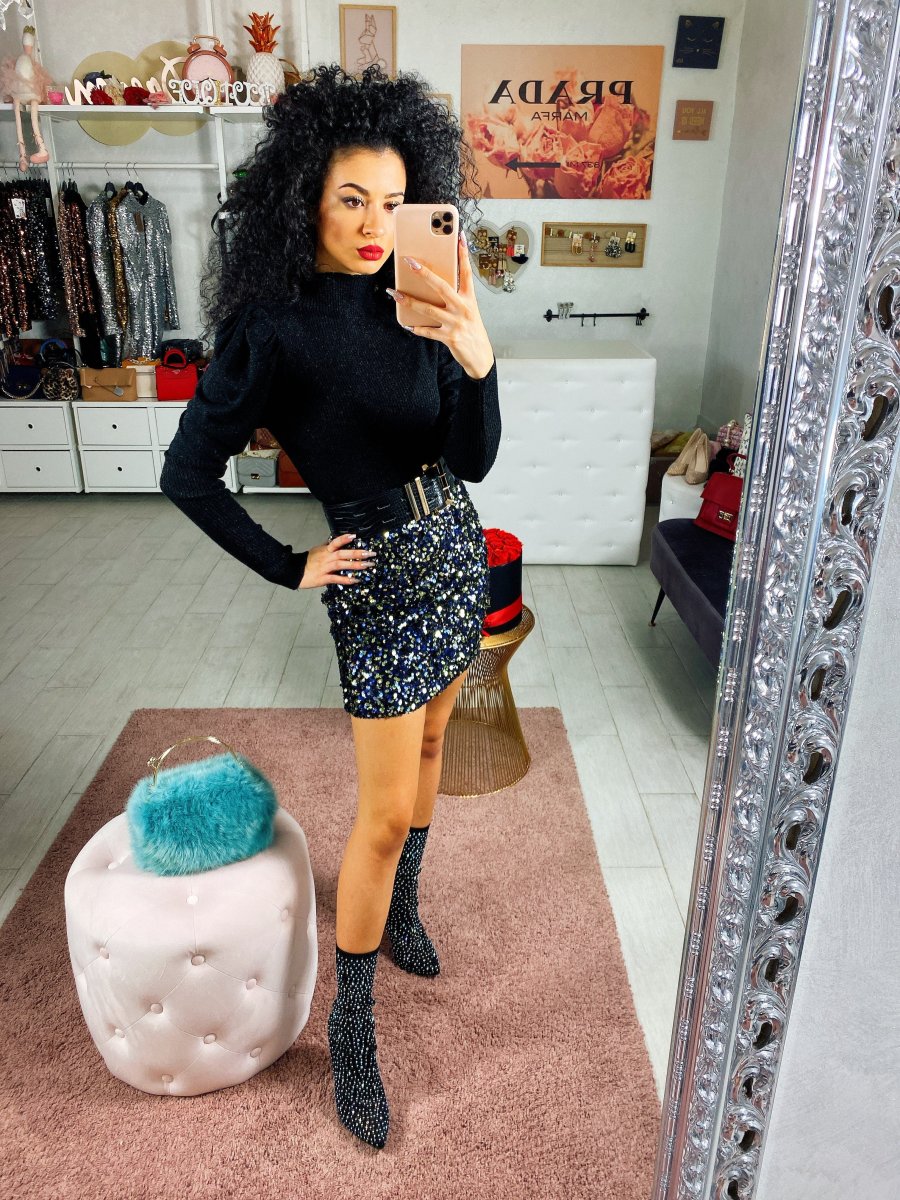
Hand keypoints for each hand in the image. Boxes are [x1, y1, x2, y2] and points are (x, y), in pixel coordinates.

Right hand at [298, 532, 376, 588]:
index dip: (344, 539)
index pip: (335, 542)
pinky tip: (356, 580)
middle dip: (358, 553)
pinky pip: (336, 579)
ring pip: (342, 565)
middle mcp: (326, 558)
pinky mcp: (324, 578)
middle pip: (343, 554)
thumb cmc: (307, 561)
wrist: (294, 572)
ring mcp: (325, 568)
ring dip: (356, 565)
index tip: (355, 536)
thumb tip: (335, 539)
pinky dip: (346, 579)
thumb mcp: (317, 550)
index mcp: (325, 550)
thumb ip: (327, 545)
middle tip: (371, 553)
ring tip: (368, 565)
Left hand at [386, 231, 495, 379]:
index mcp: (469, 298)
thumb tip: (433, 283)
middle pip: (442, 287)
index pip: (466, 272)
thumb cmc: (471, 328)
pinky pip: (428, 331)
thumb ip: (454, 297)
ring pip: (429, 309)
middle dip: (424, 274)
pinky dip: (416, 327)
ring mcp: (456, 323)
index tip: (459, 237)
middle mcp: (463, 308)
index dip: (463, 254)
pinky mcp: (449, 337)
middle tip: (409, 262)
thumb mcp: (468, 309)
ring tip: (396, 294)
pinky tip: (406, 323)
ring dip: (410, 301)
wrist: (480, 355)